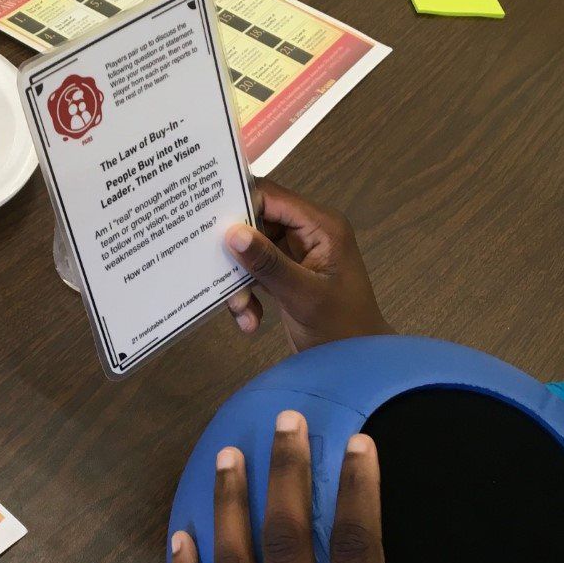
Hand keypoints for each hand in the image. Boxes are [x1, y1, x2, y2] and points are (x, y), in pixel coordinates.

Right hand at [224, 179, 390, 352]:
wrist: (356, 365)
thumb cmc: (342, 328)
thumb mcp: (303, 295)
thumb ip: (269, 263)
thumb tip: (233, 232)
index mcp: (321, 226)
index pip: (272, 197)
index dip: (239, 203)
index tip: (207, 221)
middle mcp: (308, 233)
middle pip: (257, 222)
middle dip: (236, 250)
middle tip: (210, 267)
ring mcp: (296, 254)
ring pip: (252, 251)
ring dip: (240, 279)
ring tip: (239, 307)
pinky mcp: (285, 274)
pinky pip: (255, 272)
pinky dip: (247, 294)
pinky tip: (250, 320)